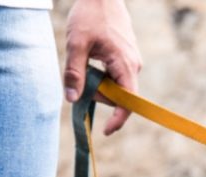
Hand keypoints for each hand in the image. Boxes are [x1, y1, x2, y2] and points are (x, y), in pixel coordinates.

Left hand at [64, 0, 141, 134]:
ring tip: (84, 63)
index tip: (106, 131)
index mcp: (125, 66)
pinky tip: (92, 59)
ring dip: (99, 83)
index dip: (118, 120)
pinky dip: (103, 75)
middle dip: (98, 94)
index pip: (128, 102)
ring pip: (117, 85)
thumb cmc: (90, 16)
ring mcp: (133, 61)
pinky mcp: (128, 57)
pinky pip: (117, 75)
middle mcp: (134, 66)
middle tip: (78, 82)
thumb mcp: (76, 44)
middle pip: (119, 95)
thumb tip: (72, 99)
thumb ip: (74, 73)